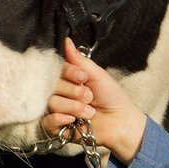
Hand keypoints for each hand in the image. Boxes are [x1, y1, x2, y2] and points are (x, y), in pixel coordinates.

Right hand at [42, 38, 146, 163]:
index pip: (56, 69)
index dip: (69, 73)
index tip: (83, 77)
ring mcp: (58, 109)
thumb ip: (79, 60)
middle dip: (73, 91)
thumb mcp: (97, 75)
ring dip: (73, 107)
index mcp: (69, 78)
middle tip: (90, 97)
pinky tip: (73, 121)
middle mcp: (61, 92)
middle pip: (51, 86)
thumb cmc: (111, 96)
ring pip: (51, 102)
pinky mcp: (57, 127)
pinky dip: (60, 119)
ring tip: (89, 112)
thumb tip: (66, 40)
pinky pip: (48, 121)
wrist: (120, 122)